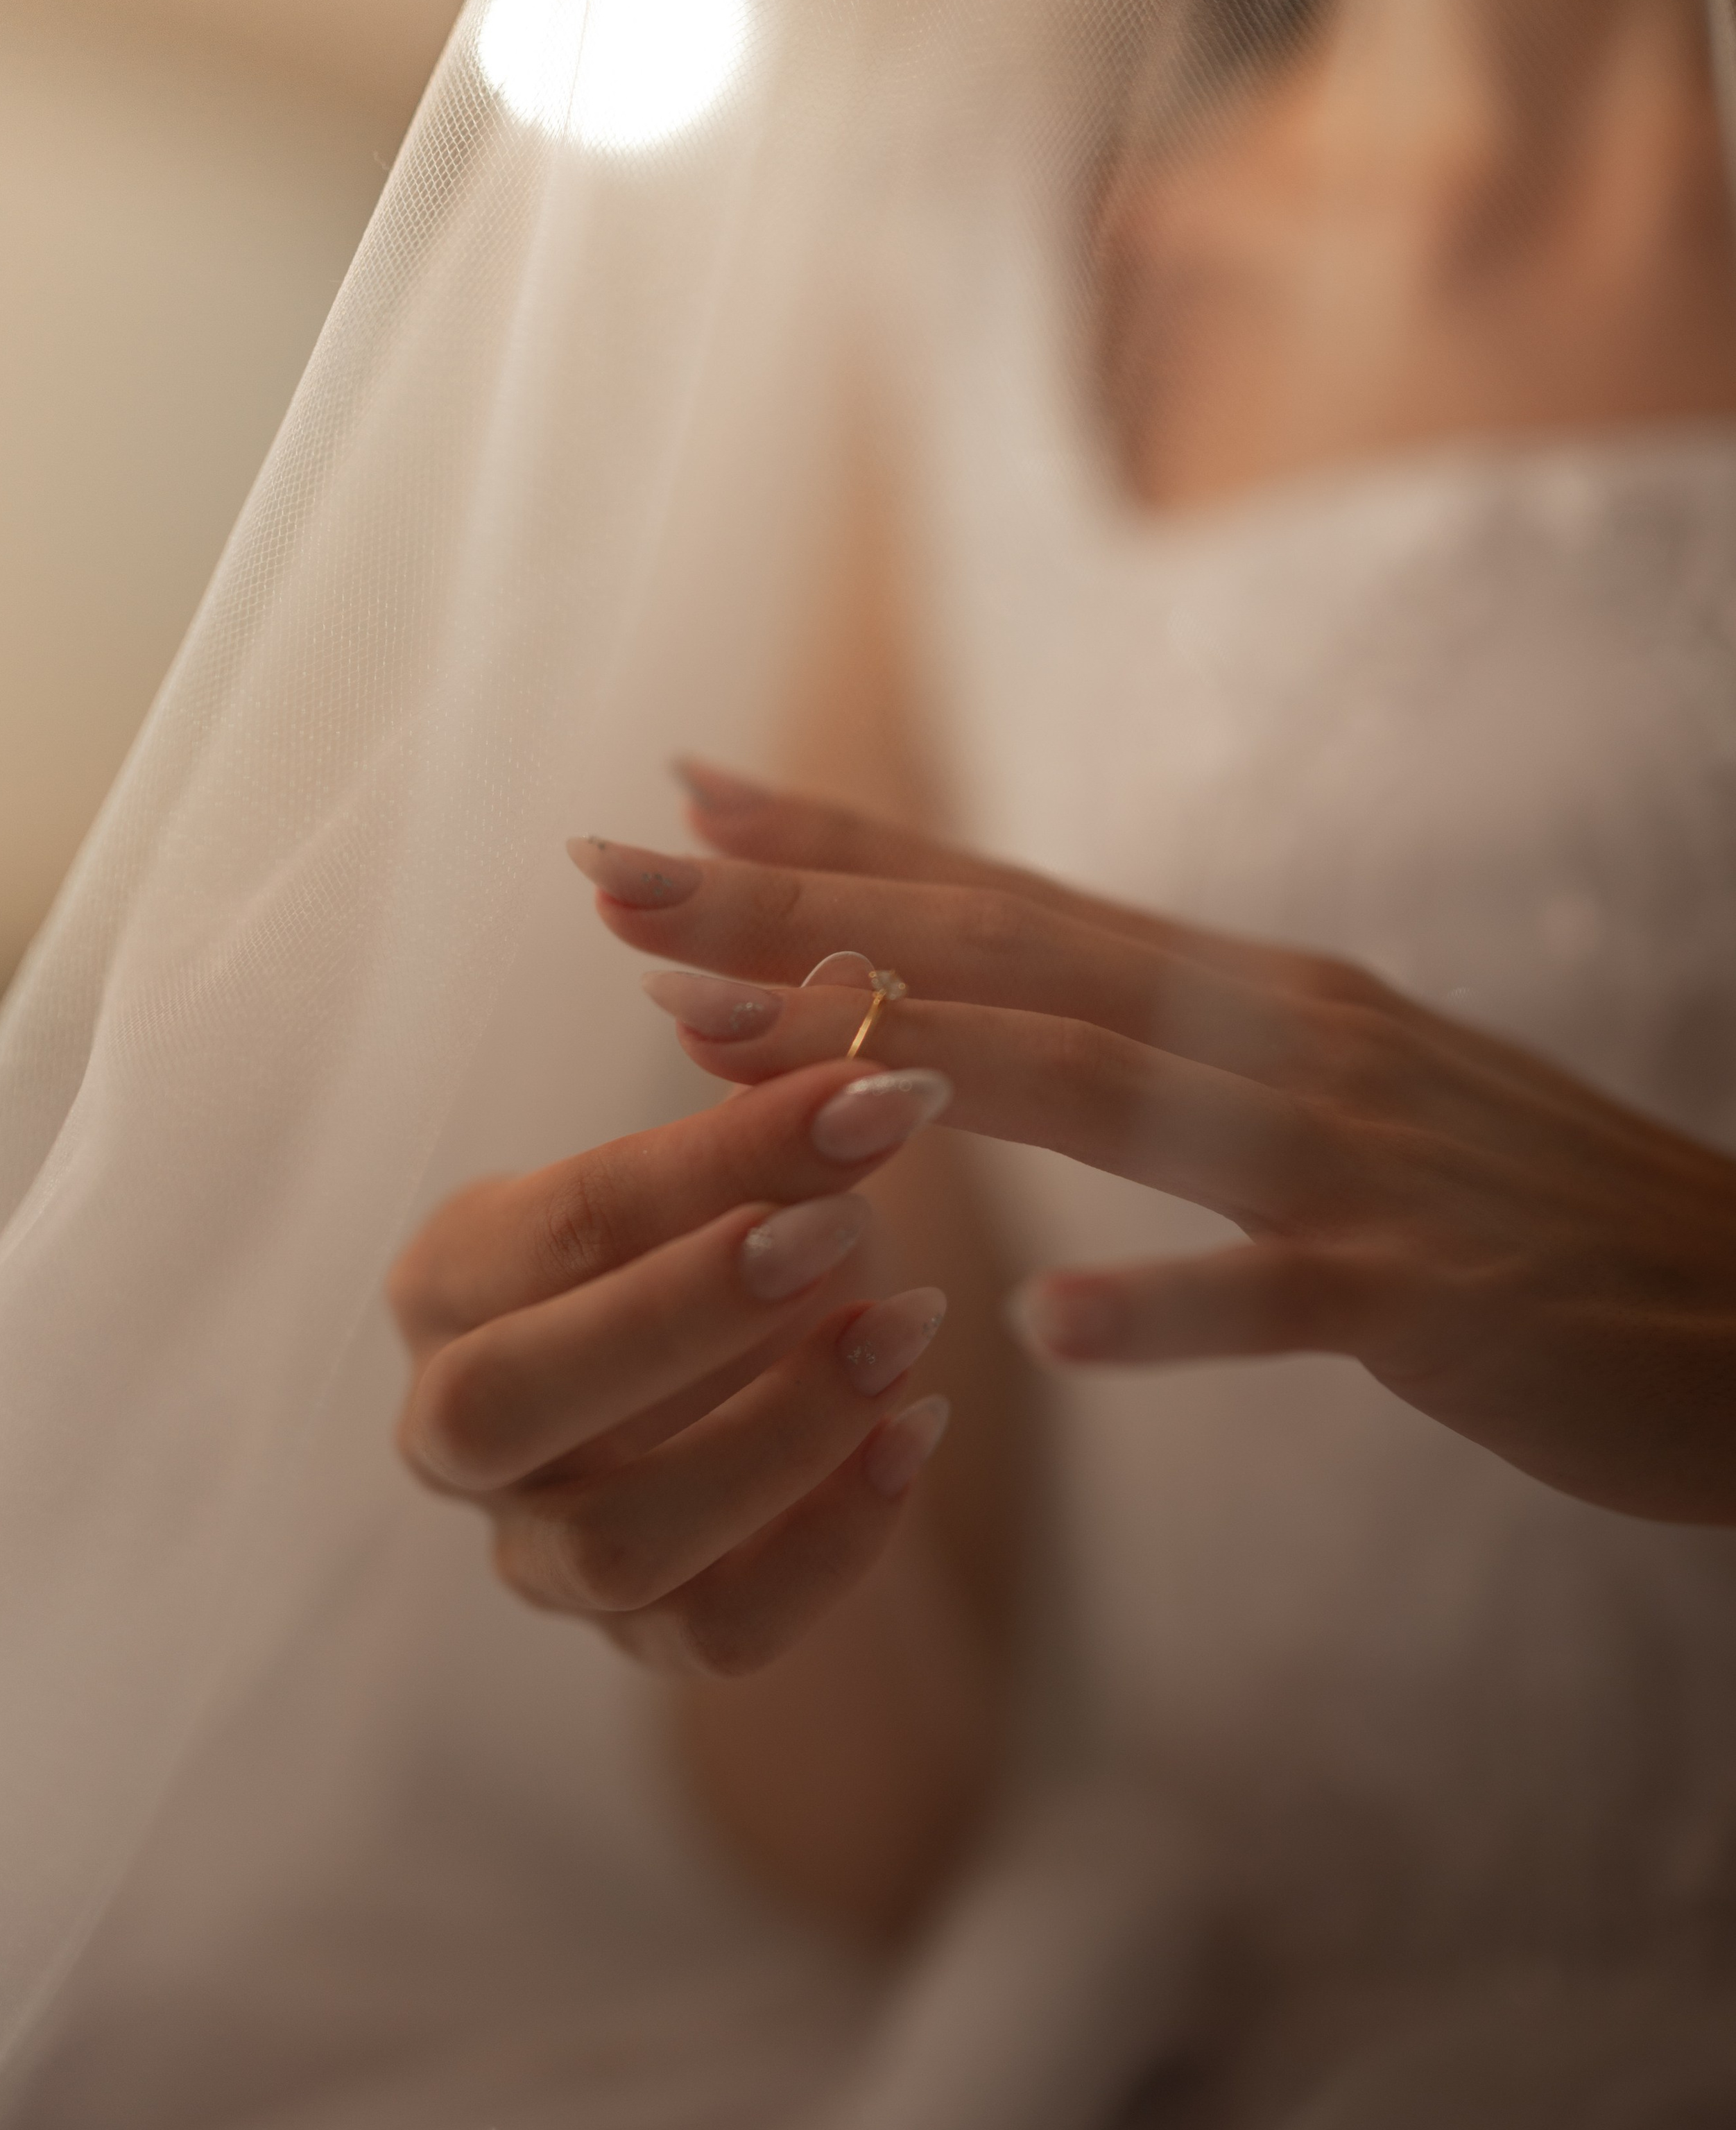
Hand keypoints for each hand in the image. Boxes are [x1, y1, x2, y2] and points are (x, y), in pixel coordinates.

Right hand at [387, 1058, 953, 1671]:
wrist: (742, 1426)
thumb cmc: (717, 1251)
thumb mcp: (735, 1167)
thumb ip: (778, 1079)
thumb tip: (854, 972)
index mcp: (451, 1280)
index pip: (558, 1224)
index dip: (716, 1161)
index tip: (870, 1094)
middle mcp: (457, 1429)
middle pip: (514, 1398)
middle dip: (687, 1312)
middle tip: (848, 1230)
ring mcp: (534, 1554)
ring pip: (615, 1543)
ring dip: (774, 1436)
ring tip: (911, 1333)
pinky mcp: (635, 1644)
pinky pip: (718, 1634)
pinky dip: (828, 1541)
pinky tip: (919, 1433)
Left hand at [568, 771, 1735, 1524]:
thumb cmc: (1518, 1216)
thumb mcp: (1320, 1105)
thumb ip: (1161, 1066)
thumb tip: (986, 1036)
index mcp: (1247, 998)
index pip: (1006, 900)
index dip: (836, 850)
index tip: (678, 804)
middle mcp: (1279, 1037)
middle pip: (1004, 960)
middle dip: (795, 914)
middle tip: (611, 878)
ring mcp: (1352, 1156)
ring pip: (1102, 1089)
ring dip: (903, 1061)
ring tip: (725, 1042)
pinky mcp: (1427, 1289)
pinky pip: (1282, 1293)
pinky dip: (1171, 1303)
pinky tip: (1048, 1325)